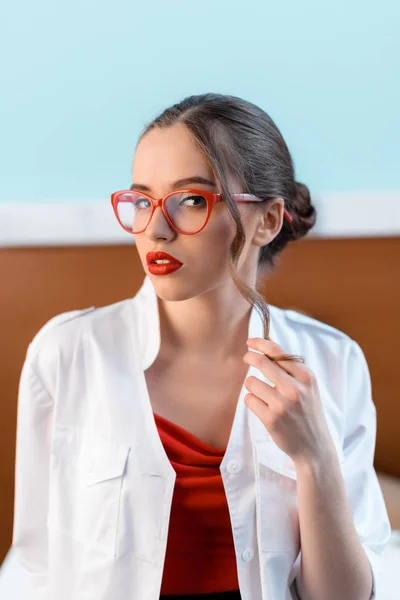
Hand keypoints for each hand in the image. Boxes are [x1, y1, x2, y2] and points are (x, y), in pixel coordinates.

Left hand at [243, 338, 335, 464]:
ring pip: (251, 382)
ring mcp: (282, 404)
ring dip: (252, 385)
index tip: (251, 342)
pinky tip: (263, 408)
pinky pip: (249, 399)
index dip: (261, 344)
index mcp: (306, 377)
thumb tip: (266, 349)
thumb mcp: (308, 387)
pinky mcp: (270, 419)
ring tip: (263, 394)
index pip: (278, 352)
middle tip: (246, 358)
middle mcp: (295, 389)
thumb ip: (291, 370)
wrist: (314, 446)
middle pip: (261, 362)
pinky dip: (252, 401)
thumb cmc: (308, 412)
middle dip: (250, 357)